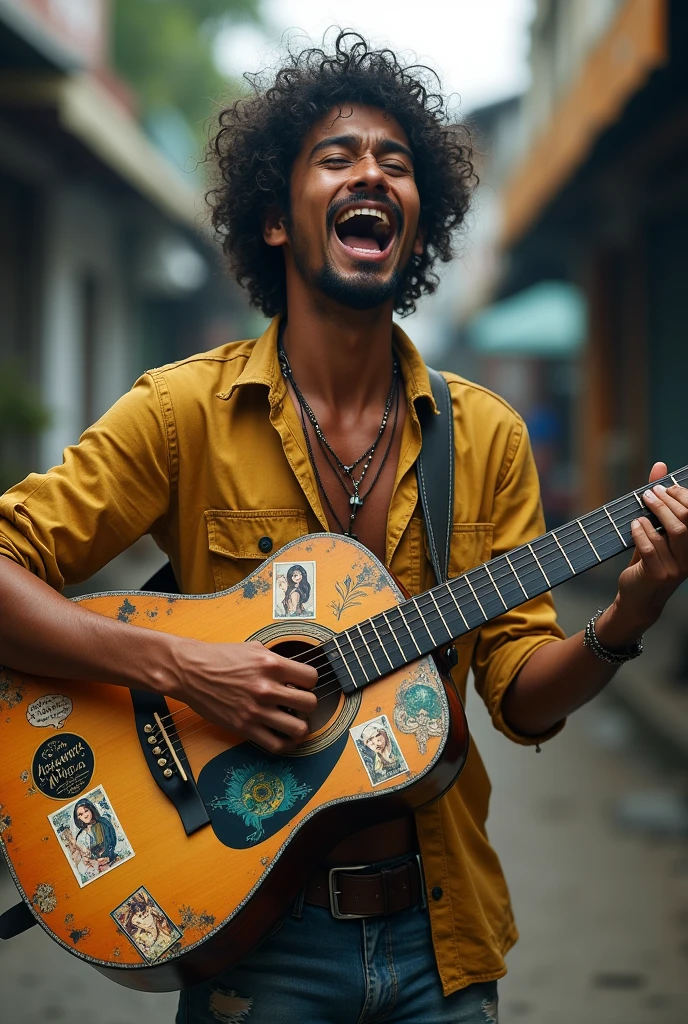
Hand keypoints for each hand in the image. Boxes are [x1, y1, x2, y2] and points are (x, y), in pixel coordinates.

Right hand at [170, 639, 317, 753]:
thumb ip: (276, 659)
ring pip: (299, 728)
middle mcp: (267, 688)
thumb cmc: (219, 657)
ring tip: (293, 721)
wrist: (190, 671)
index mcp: (271, 664)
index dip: (309, 682)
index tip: (302, 684)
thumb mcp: (253, 648)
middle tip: (298, 703)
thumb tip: (293, 671)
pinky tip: (283, 736)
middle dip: (307, 704)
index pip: (312, 678)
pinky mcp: (244, 728)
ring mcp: (256, 710)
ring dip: (300, 726)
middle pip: (310, 704)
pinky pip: (276, 745)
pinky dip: (286, 743)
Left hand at [599, 462, 687, 644]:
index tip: (665, 486)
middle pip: (685, 522)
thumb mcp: (656, 531)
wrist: (637, 598)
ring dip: (653, 515)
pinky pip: (649, 547)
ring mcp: (675, 569)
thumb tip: (660, 466)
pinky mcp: (657, 575)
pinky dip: (640, 532)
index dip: (682, 497)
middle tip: (650, 493)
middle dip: (667, 503)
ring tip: (641, 506)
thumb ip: (659, 502)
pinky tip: (634, 525)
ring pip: (669, 534)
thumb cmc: (648, 560)